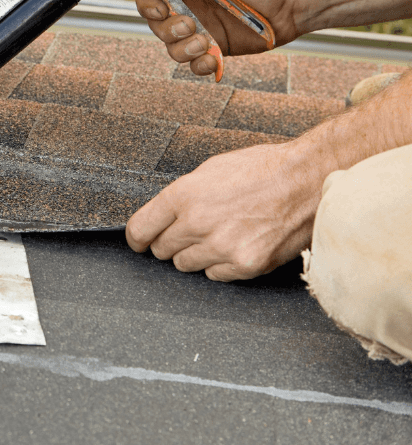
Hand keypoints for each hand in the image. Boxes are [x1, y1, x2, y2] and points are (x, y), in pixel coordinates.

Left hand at [125, 141, 321, 280]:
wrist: (308, 181)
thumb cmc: (262, 170)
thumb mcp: (211, 169)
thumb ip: (182, 196)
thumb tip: (161, 216)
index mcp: (184, 195)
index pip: (140, 229)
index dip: (137, 238)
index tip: (140, 241)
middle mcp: (198, 223)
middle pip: (161, 250)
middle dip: (169, 242)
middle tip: (188, 232)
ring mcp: (222, 247)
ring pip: (185, 265)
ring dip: (195, 254)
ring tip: (218, 234)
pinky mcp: (245, 265)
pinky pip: (215, 275)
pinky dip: (220, 264)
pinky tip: (236, 244)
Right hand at [135, 0, 299, 76]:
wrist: (292, 4)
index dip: (148, 2)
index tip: (161, 6)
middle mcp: (188, 6)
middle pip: (155, 24)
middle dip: (167, 29)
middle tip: (190, 24)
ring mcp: (199, 29)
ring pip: (171, 47)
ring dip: (183, 49)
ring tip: (205, 42)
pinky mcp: (213, 48)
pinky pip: (193, 65)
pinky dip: (199, 65)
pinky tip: (214, 59)